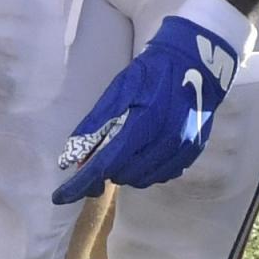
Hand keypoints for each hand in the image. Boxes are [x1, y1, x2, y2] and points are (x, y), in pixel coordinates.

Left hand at [52, 3, 241, 204]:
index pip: (105, 165)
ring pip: (143, 179)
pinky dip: (148, 169)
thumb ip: (95, 125)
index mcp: (144, 124)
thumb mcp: (119, 90)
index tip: (61, 197)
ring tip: (125, 150)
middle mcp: (166, 142)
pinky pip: (163, 174)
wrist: (198, 61)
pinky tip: (145, 152)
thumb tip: (70, 159)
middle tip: (102, 152)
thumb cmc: (153, 71)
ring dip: (127, 171)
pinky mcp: (194, 152)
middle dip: (107, 170)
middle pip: (124, 175)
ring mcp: (183, 149)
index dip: (81, 183)